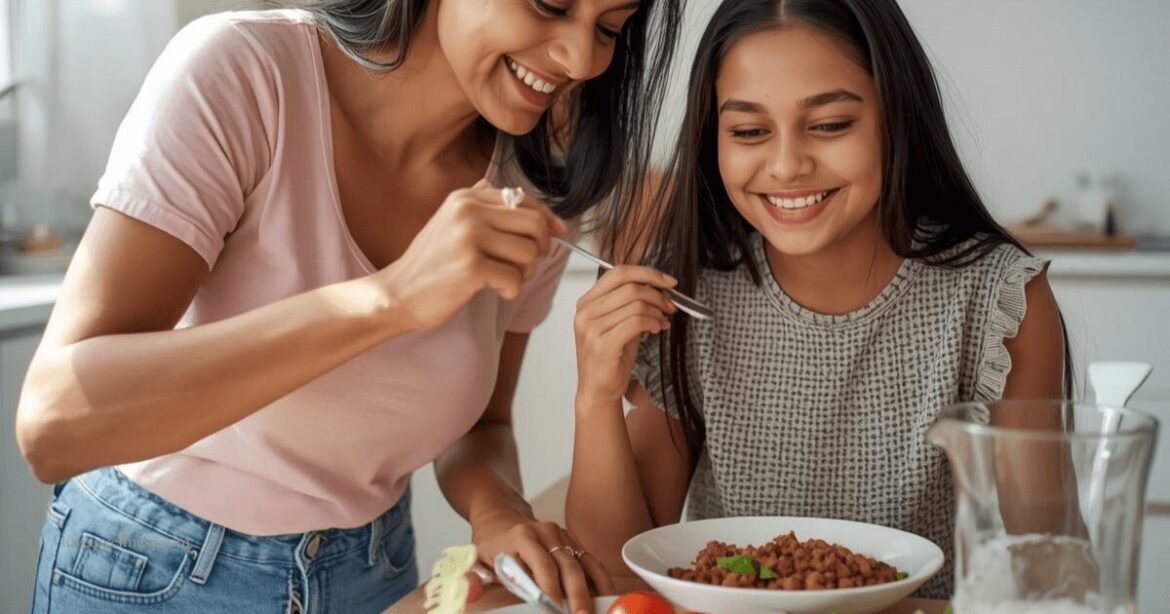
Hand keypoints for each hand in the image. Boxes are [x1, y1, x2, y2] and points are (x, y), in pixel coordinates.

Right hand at [375, 180, 565, 331]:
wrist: (397, 294)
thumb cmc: (431, 264)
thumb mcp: (452, 222)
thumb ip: (486, 208)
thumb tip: (531, 206)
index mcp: (466, 197)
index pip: (524, 199)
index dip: (547, 219)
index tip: (558, 233)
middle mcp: (467, 211)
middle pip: (534, 224)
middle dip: (541, 248)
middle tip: (526, 265)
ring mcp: (468, 237)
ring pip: (529, 253)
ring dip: (525, 273)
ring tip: (506, 279)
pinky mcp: (470, 267)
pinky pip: (515, 278)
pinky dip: (511, 290)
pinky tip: (495, 291)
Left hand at [471, 508, 614, 613]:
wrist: (500, 516)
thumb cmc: (489, 544)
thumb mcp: (474, 559)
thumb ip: (471, 578)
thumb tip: (471, 594)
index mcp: (521, 536)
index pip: (540, 564)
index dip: (549, 589)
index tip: (553, 610)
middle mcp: (545, 532)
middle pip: (566, 565)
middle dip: (575, 594)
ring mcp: (561, 535)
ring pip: (583, 563)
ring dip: (592, 590)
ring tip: (600, 611)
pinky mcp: (572, 541)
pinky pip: (590, 560)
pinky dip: (600, 580)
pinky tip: (607, 597)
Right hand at [574, 266, 677, 406]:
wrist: (598, 390)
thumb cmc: (610, 358)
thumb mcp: (618, 324)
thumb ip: (630, 303)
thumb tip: (656, 286)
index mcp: (587, 302)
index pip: (618, 273)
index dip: (647, 273)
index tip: (669, 282)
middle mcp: (585, 312)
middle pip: (630, 287)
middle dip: (657, 294)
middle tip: (670, 306)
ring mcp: (591, 328)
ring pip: (635, 304)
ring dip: (657, 311)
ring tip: (663, 322)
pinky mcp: (602, 344)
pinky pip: (636, 322)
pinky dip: (653, 323)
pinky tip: (657, 330)